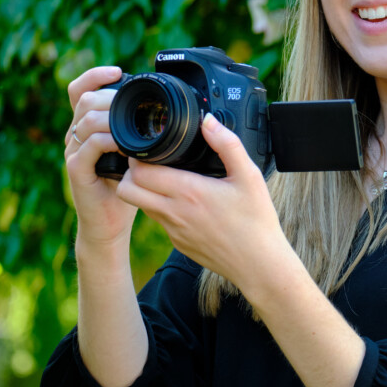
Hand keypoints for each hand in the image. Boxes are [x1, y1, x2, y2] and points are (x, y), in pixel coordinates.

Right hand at [65, 66, 138, 250]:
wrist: (110, 222)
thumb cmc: (124, 184)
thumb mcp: (134, 150)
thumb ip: (137, 128)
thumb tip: (162, 106)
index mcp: (88, 125)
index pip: (80, 89)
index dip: (95, 75)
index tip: (118, 71)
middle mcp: (76, 134)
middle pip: (84, 99)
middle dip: (110, 95)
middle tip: (133, 103)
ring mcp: (73, 151)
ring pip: (86, 119)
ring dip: (111, 116)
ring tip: (133, 123)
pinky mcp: (76, 169)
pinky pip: (88, 145)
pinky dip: (108, 140)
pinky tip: (125, 144)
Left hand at [116, 114, 290, 291]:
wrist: (259, 265)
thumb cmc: (256, 221)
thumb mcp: (249, 176)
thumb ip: (227, 144)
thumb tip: (208, 121)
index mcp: (188, 192)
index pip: (139, 172)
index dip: (137, 156)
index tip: (148, 147)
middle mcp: (174, 213)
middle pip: (127, 190)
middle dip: (130, 172)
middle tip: (149, 161)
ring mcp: (173, 231)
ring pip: (140, 206)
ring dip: (144, 190)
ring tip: (164, 177)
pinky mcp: (178, 243)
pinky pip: (159, 221)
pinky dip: (161, 207)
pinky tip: (183, 201)